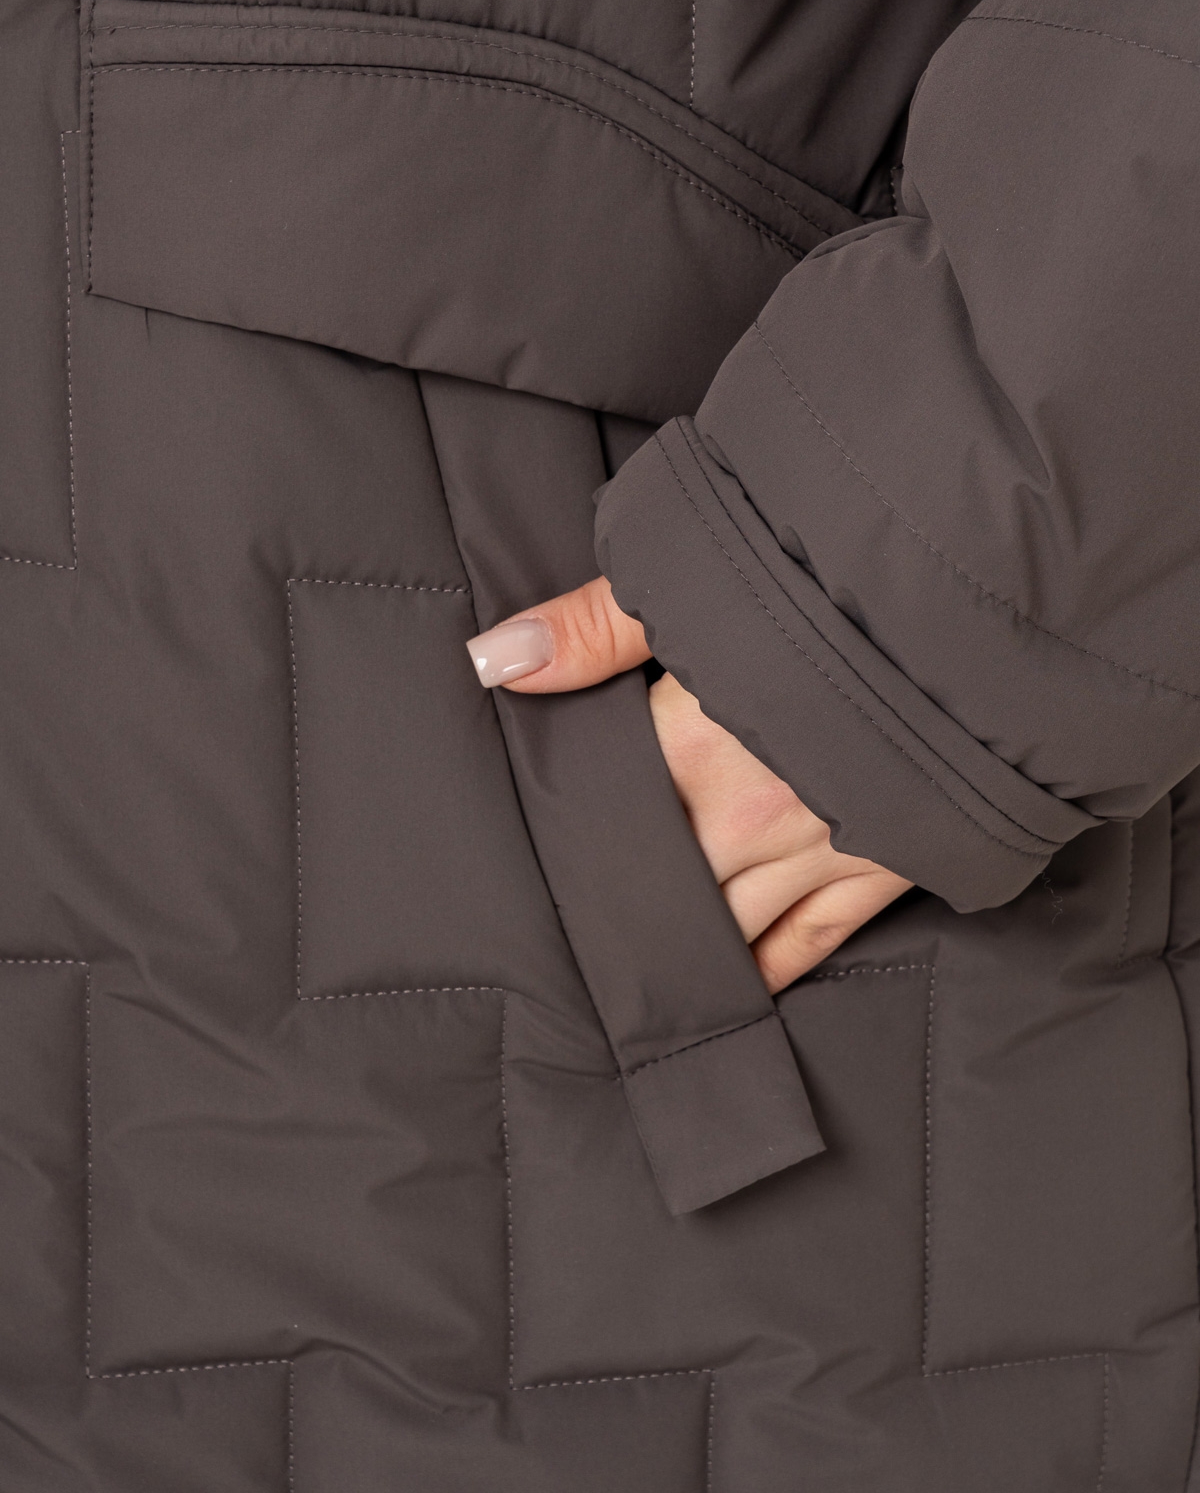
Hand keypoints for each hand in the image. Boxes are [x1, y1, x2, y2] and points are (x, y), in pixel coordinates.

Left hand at [467, 577, 911, 991]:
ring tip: (637, 985)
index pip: (606, 823)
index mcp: (692, 750)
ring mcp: (816, 854)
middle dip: (622, 914)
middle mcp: (746, 820)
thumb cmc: (842, 593)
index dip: (572, 845)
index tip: (538, 865)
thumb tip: (492, 659)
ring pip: (728, 929)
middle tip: (575, 944)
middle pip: (660, 892)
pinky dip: (769, 971)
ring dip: (685, 952)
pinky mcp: (881, 871)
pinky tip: (739, 989)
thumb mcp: (705, 582)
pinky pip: (811, 942)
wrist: (988, 628)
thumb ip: (595, 627)